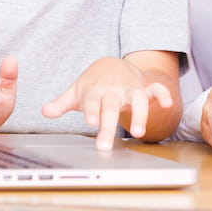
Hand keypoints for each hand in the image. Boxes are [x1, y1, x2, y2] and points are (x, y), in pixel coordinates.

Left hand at [41, 57, 172, 149]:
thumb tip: (44, 112)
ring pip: (137, 100)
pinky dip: (163, 95)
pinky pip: (156, 90)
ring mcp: (130, 89)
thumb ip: (61, 103)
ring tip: (138, 133)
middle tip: (104, 146)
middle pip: (111, 107)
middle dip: (108, 125)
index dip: (92, 111)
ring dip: (139, 114)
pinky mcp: (145, 88)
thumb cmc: (92, 84)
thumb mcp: (76, 92)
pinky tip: (167, 104)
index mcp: (95, 91)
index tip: (91, 122)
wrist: (113, 64)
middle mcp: (113, 90)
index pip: (93, 102)